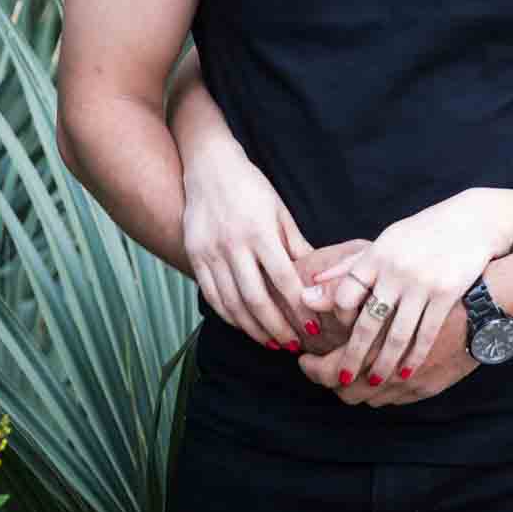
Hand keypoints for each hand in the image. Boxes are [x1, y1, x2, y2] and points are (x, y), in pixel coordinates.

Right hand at [181, 135, 316, 349]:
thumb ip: (295, 244)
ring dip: (252, 328)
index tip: (312, 327)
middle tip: (292, 344)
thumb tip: (318, 276)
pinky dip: (228, 316)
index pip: (283, 279)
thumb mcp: (280, 211)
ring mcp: (210, 253)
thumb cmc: (252, 188)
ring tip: (271, 342)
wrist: (209, 167)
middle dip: (276, 327)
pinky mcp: (194, 256)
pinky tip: (243, 326)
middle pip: (255, 298)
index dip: (298, 308)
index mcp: (260, 232)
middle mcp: (233, 245)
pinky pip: (211, 295)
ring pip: (231, 302)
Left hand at [297, 188, 512, 394]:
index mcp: (377, 255)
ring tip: (374, 381)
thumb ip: (349, 268)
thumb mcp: (384, 242)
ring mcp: (422, 283)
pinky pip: (426, 333)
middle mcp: (396, 270)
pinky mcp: (446, 293)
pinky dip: (415, 356)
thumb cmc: (423, 234)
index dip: (338, 319)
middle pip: (368, 322)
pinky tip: (406, 371)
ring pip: (397, 335)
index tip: (336, 334)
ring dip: (384, 363)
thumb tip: (309, 291)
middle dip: (353, 356)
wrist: (472, 222)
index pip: (345, 294)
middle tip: (343, 379)